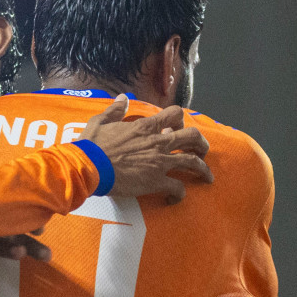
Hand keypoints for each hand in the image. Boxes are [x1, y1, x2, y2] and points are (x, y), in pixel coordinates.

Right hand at [83, 97, 212, 202]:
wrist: (89, 167)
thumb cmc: (92, 146)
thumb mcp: (100, 122)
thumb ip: (115, 110)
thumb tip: (123, 98)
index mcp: (145, 127)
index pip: (174, 114)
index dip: (179, 119)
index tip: (177, 127)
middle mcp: (158, 142)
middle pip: (192, 136)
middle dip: (201, 143)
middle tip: (202, 150)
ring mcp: (160, 162)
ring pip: (193, 162)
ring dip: (203, 169)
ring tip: (207, 176)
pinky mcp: (156, 181)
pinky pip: (178, 188)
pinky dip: (179, 194)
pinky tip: (175, 198)